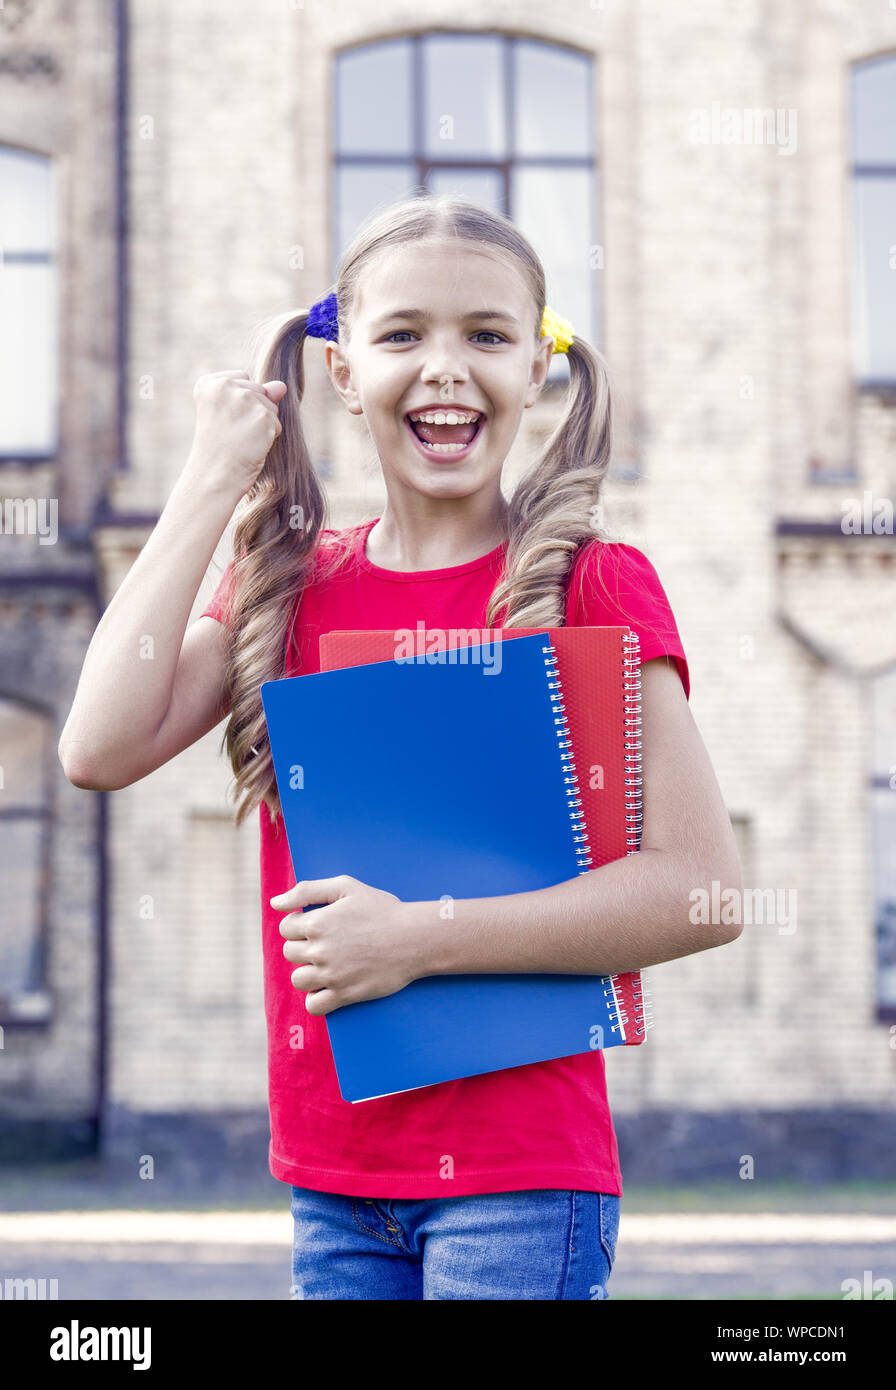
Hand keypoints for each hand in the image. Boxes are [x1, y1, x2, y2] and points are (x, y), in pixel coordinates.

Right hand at [186, 369, 287, 496]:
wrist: (214, 477)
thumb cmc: (218, 449)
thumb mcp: (230, 414)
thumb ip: (255, 393)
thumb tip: (282, 386)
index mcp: (209, 383)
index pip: (243, 378)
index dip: (239, 403)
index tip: (223, 421)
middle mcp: (224, 386)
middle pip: (259, 389)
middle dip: (253, 411)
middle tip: (232, 433)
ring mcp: (245, 399)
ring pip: (271, 405)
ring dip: (263, 424)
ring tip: (241, 439)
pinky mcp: (263, 415)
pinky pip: (277, 423)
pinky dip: (269, 437)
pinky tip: (252, 446)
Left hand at [271, 874, 416, 1015]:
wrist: (415, 938)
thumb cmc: (382, 909)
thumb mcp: (346, 887)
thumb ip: (306, 891)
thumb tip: (275, 903)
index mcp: (318, 922)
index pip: (286, 928)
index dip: (300, 924)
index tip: (319, 924)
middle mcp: (320, 950)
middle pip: (290, 953)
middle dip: (304, 947)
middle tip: (328, 943)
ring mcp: (332, 975)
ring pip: (298, 980)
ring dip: (308, 972)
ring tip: (327, 964)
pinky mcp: (345, 995)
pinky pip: (314, 1006)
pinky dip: (316, 999)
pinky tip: (329, 986)